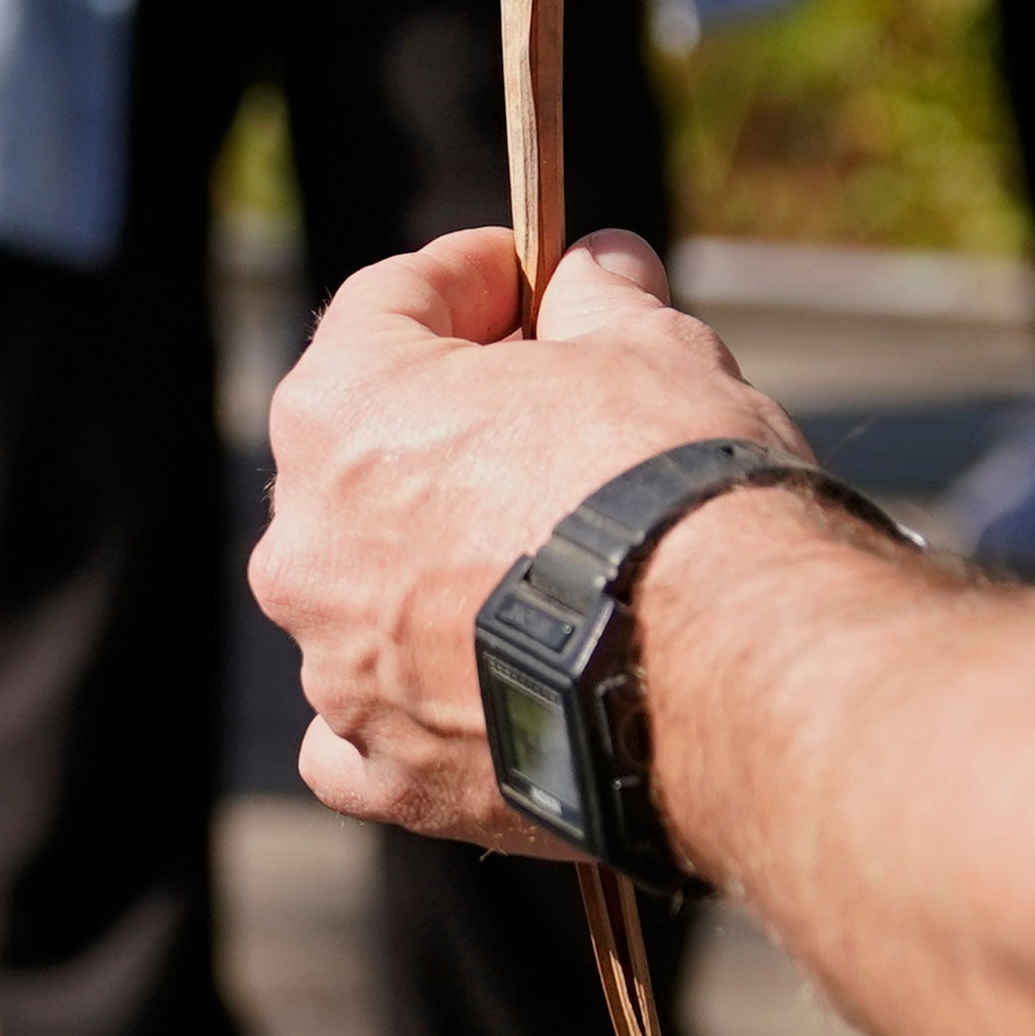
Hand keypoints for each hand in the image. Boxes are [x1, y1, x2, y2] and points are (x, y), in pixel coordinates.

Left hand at [252, 229, 812, 853]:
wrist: (728, 673)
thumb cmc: (673, 491)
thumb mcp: (650, 350)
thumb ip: (600, 299)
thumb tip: (599, 262)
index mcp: (342, 409)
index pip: (387, 305)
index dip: (470, 280)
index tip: (528, 281)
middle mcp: (306, 541)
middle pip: (362, 452)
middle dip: (448, 426)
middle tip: (554, 420)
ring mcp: (337, 667)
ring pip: (361, 594)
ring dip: (428, 568)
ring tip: (546, 563)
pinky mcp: (390, 772)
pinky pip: (363, 732)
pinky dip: (408, 706)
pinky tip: (474, 687)